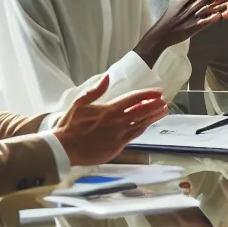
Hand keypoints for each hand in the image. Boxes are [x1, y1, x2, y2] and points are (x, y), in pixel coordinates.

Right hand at [52, 77, 170, 166]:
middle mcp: (118, 123)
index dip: (148, 95)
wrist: (63, 149)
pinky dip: (142, 129)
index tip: (158, 92)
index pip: (134, 99)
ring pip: (141, 124)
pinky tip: (147, 125)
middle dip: (155, 105)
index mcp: (109, 110)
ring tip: (163, 112)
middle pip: (143, 112)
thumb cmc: (69, 126)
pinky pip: (134, 136)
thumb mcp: (79, 103)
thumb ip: (94, 90)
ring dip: (153, 117)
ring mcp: (119, 136)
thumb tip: (107, 77)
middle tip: (164, 101)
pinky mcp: (117, 147)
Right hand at [135, 0, 227, 63]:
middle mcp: (190, 5)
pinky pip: (203, 23)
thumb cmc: (171, 13)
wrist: (162, 32)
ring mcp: (191, 17)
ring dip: (217, 5)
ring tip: (227, 3)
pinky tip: (218, 16)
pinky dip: (210, 19)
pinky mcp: (192, 28)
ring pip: (206, 9)